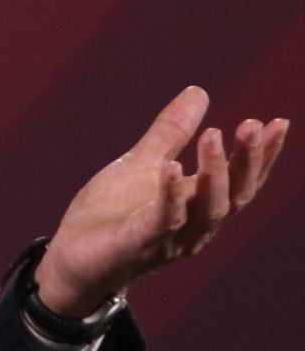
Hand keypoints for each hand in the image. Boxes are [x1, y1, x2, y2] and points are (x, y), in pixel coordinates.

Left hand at [35, 87, 287, 317]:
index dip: (262, 156)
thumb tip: (199, 91)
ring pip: (207, 208)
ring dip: (213, 172)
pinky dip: (169, 195)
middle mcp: (195, 225)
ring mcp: (171, 238)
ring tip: (214, 135)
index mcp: (199, 205)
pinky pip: (162, 220)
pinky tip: (171, 167)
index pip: (241, 180)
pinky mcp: (139, 244)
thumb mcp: (142, 163)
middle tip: (253, 126)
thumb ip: (171, 132)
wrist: (70, 259)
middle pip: (234, 194)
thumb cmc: (111, 214)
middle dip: (247, 161)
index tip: (279, 124)